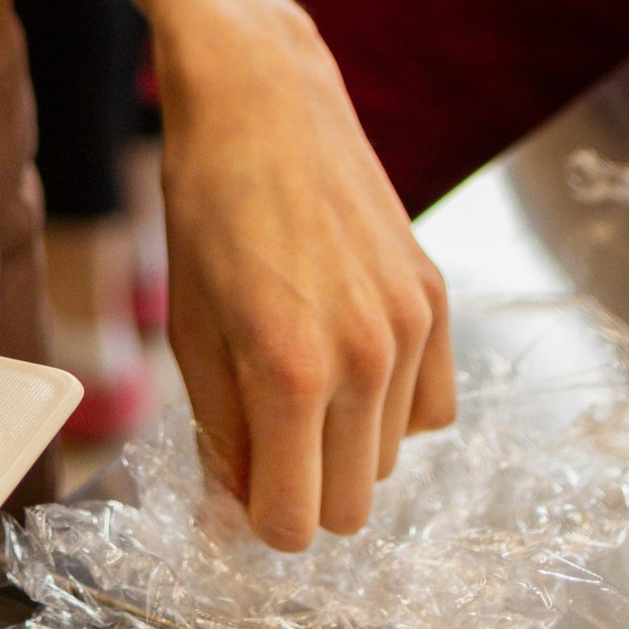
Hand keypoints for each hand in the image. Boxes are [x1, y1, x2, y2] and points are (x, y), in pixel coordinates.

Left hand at [159, 0, 453, 549]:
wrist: (263, 107)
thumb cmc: (207, 212)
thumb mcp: (191, 332)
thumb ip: (224, 433)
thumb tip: (247, 509)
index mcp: (290, 371)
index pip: (296, 522)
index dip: (263, 519)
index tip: (244, 490)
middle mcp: (365, 358)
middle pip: (349, 506)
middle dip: (303, 489)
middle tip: (265, 436)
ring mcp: (411, 329)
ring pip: (388, 460)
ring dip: (344, 445)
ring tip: (300, 375)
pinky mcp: (437, 301)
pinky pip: (432, 411)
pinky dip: (393, 409)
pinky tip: (350, 361)